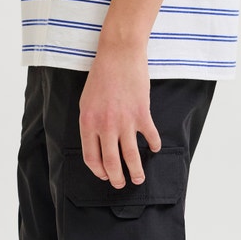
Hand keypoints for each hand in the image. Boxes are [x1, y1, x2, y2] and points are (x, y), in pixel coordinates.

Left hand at [79, 44, 161, 188]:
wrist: (119, 54)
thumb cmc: (101, 77)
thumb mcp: (86, 102)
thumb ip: (90, 125)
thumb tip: (98, 145)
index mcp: (88, 123)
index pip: (91, 158)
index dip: (98, 171)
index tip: (104, 175)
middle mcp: (105, 126)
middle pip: (111, 162)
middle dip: (116, 178)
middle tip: (120, 184)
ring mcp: (124, 121)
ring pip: (131, 156)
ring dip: (136, 171)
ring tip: (138, 179)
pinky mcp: (142, 114)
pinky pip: (150, 136)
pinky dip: (154, 145)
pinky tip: (154, 149)